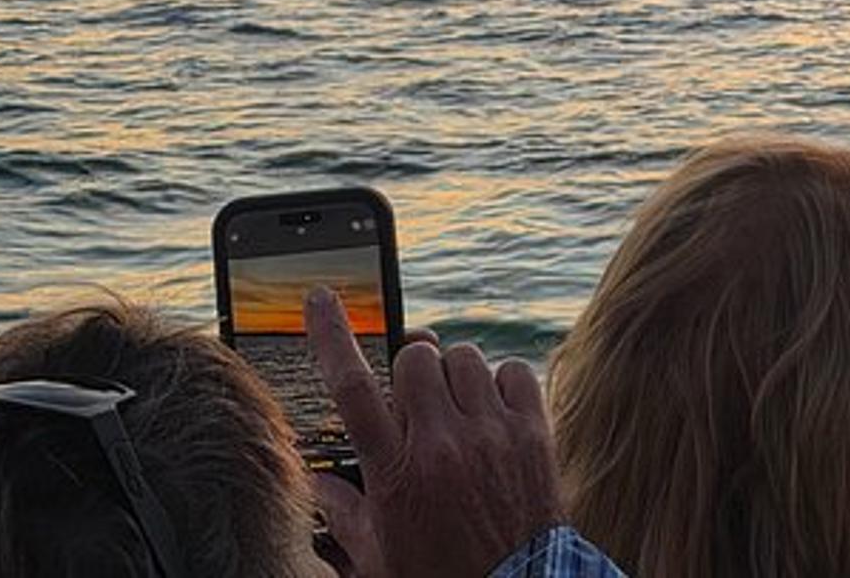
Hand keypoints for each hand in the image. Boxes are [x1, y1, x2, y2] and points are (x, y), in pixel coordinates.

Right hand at [306, 287, 562, 577]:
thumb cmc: (440, 575)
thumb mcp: (377, 553)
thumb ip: (343, 511)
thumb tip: (316, 483)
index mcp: (394, 470)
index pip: (353, 387)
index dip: (331, 335)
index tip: (321, 299)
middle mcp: (441, 443)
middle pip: (415, 356)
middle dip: (409, 368)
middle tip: (415, 398)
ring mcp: (491, 433)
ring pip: (463, 356)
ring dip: (453, 374)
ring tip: (456, 409)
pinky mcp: (533, 431)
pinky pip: (513, 370)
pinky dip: (500, 381)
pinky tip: (492, 411)